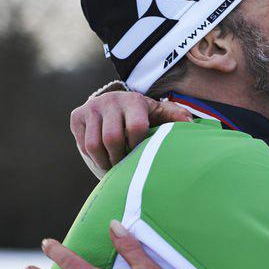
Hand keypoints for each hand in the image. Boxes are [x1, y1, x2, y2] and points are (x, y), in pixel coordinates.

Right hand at [70, 91, 192, 176]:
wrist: (114, 104)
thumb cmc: (144, 115)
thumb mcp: (161, 114)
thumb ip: (176, 117)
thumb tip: (192, 124)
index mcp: (133, 101)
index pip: (135, 128)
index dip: (139, 146)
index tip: (142, 155)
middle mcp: (110, 101)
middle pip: (112, 139)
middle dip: (120, 158)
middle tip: (126, 168)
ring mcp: (91, 108)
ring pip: (94, 145)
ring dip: (105, 162)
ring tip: (115, 167)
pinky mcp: (76, 115)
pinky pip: (83, 145)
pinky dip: (94, 157)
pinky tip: (105, 159)